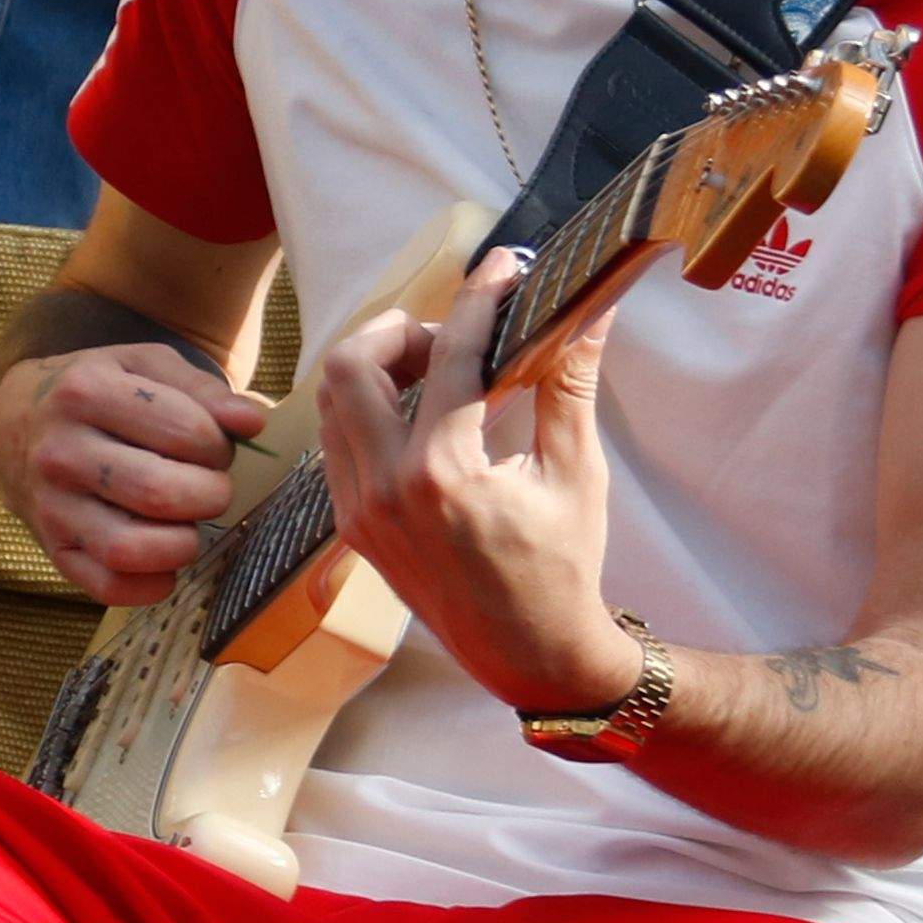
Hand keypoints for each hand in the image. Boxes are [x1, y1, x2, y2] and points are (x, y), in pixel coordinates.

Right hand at [0, 341, 274, 608]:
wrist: (22, 423)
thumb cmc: (102, 392)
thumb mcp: (145, 367)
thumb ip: (204, 389)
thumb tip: (253, 421)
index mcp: (86, 392)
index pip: (185, 431)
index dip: (219, 446)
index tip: (212, 447)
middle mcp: (60, 451)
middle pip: (160, 493)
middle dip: (209, 495)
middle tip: (209, 487)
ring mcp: (51, 505)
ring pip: (130, 548)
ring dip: (182, 545)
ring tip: (188, 525)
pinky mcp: (52, 549)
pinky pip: (108, 586)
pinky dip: (151, 585)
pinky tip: (165, 561)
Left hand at [311, 257, 635, 714]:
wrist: (528, 653)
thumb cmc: (562, 567)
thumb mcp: (574, 472)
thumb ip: (570, 382)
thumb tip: (591, 309)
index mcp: (443, 473)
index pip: (447, 357)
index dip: (477, 300)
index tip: (500, 269)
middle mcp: (385, 488)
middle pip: (349, 366)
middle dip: (396, 332)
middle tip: (446, 336)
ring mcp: (357, 509)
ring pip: (331, 403)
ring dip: (374, 370)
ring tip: (433, 371)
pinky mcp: (350, 524)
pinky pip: (337, 444)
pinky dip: (366, 412)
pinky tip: (417, 414)